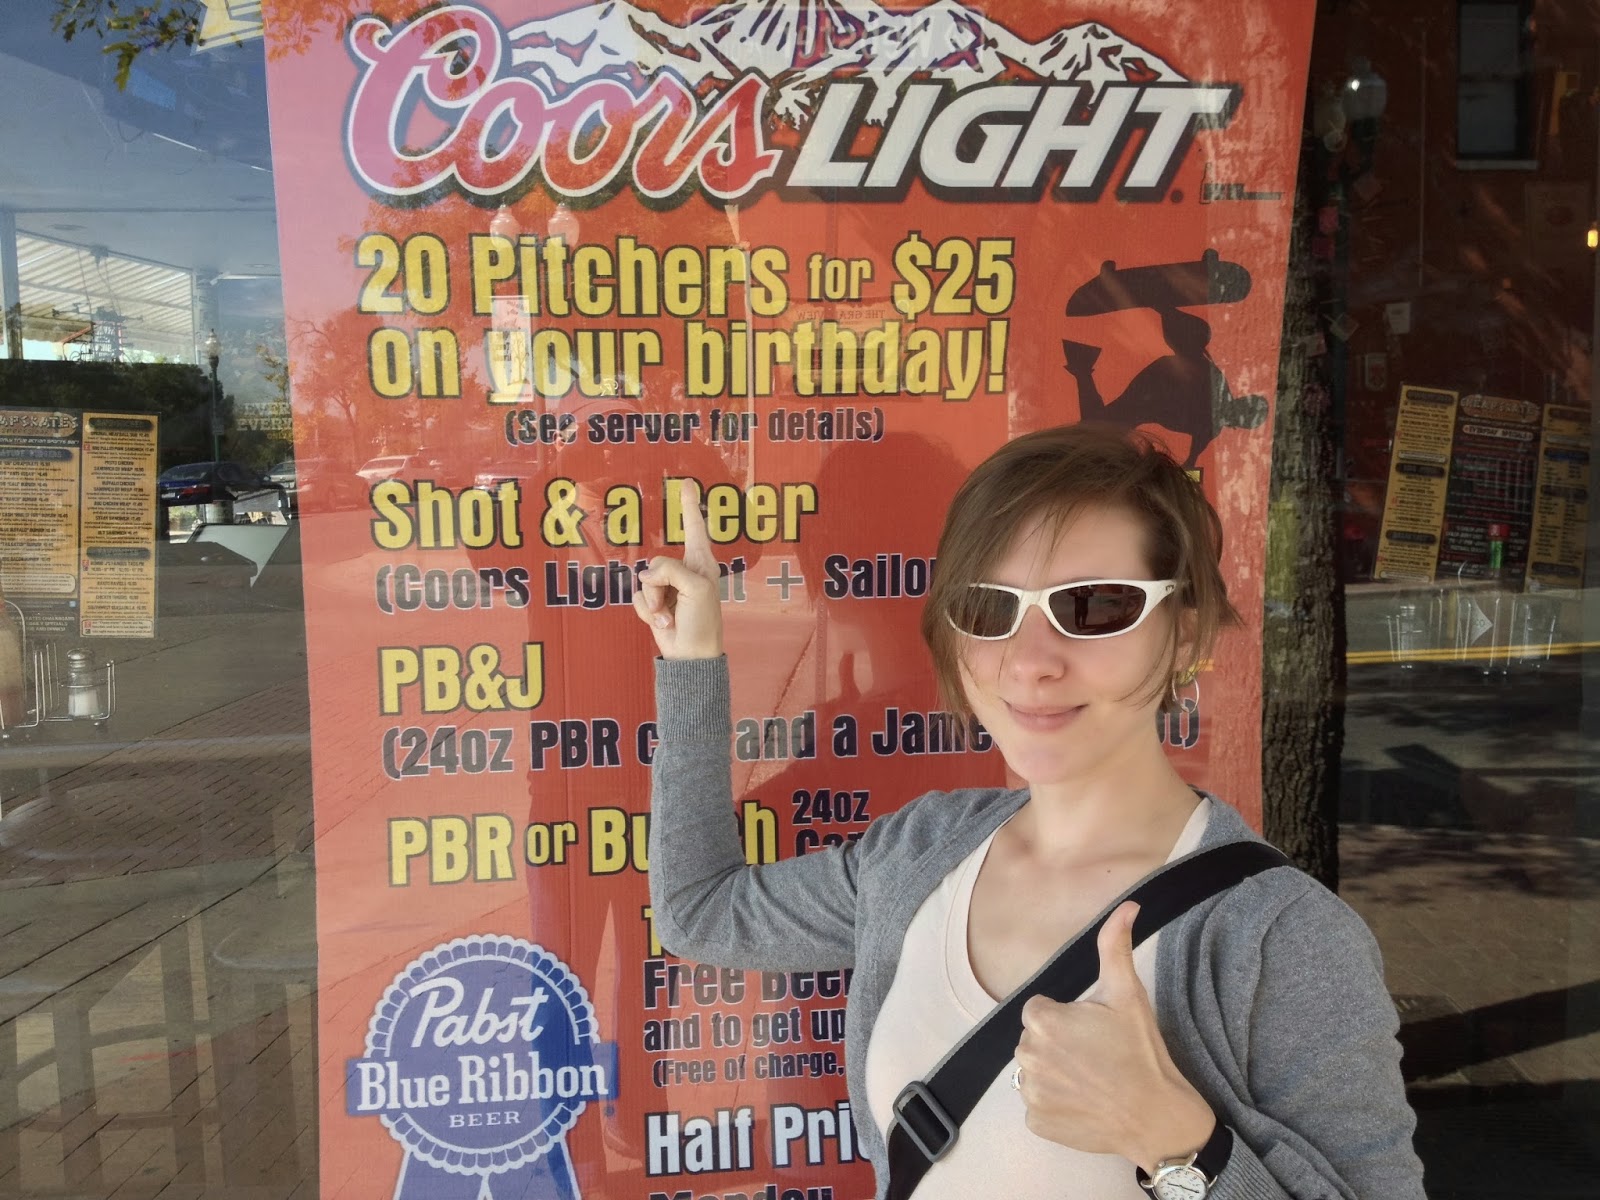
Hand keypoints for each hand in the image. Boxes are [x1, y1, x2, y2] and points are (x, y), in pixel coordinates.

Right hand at [633, 479, 724, 659]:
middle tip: (676, 603)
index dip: (689, 507)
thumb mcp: (695, 588)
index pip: (695, 528)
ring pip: (644, 580)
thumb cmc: (703, 621)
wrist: (690, 655)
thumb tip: (646, 575)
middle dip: (660, 585)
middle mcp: (684, 570)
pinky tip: (663, 623)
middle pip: (658, 561)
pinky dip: (647, 612)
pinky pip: (636, 596)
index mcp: (702, 562)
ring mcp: (666, 586)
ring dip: (653, 602)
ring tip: (670, 616)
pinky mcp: (652, 601)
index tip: (686, 485)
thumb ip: (670, 570)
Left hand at [1013, 901, 1215, 1171]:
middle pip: (1036, 1040)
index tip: (1093, 1032)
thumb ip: (1115, 945)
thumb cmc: (1141, 1052)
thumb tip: (1127, 905)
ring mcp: (1029, 1093)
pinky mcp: (1036, 1123)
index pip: (1040, 1010)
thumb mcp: (1128, 994)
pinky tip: (1084, 1103)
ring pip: (1036, 1072)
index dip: (1067, 1019)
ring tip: (1092, 1080)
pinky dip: (1056, 1105)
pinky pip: (1038, 1105)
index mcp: (1041, 1020)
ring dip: (1056, 1074)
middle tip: (1096, 1056)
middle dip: (1059, 1044)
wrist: (1157, 1117)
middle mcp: (1026, 1055)